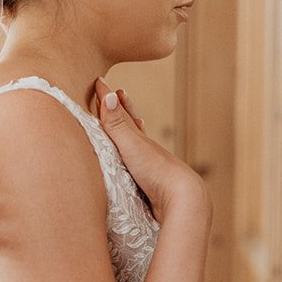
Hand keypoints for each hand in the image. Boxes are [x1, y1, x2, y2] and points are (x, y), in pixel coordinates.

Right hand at [94, 78, 210, 222]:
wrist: (181, 199)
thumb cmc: (157, 170)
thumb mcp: (132, 144)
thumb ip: (117, 124)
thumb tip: (108, 94)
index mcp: (139, 138)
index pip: (121, 113)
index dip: (109, 99)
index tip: (100, 82)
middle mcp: (145, 149)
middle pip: (131, 125)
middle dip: (124, 109)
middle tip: (119, 93)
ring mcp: (149, 166)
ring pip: (137, 144)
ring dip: (131, 131)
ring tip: (134, 120)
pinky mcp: (150, 184)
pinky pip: (138, 164)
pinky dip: (135, 156)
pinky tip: (138, 161)